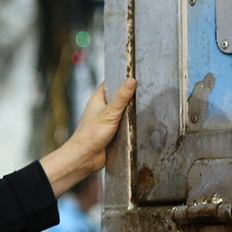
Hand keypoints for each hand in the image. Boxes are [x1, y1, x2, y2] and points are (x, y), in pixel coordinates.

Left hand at [41, 78, 136, 196]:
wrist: (85, 158)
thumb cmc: (90, 135)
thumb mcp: (109, 113)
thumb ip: (121, 98)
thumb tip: (130, 81)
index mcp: (98, 100)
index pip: (110, 83)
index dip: (121, 78)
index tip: (134, 73)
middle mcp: (102, 109)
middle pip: (119, 98)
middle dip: (130, 96)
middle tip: (145, 90)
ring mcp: (108, 121)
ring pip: (123, 112)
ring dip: (132, 112)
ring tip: (146, 106)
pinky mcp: (113, 133)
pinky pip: (125, 126)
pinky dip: (131, 125)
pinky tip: (140, 124)